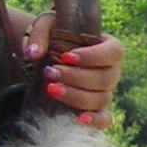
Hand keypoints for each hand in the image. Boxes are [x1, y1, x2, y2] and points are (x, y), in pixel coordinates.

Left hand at [2, 10, 122, 126]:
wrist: (49, 54)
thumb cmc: (54, 35)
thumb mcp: (47, 25)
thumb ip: (40, 34)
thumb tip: (32, 54)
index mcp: (108, 47)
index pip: (114, 52)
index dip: (93, 57)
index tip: (66, 57)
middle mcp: (111, 71)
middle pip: (104, 79)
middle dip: (75, 77)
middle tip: (49, 72)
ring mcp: (105, 92)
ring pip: (101, 99)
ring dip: (75, 96)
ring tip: (50, 89)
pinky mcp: (97, 109)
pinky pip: (104, 119)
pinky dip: (95, 121)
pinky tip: (79, 119)